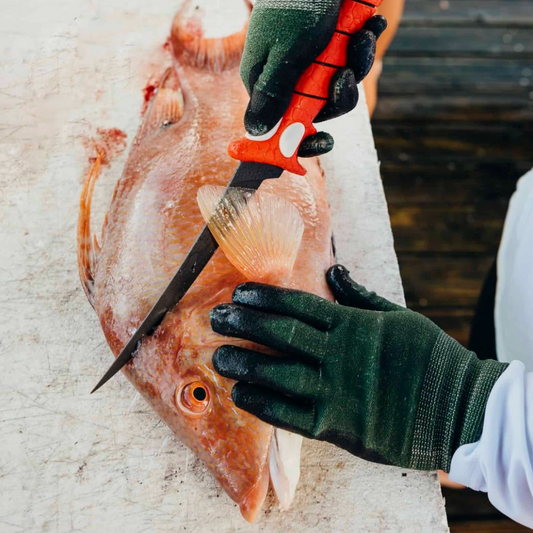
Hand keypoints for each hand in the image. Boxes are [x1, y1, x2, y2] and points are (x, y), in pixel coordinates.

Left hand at [210, 265, 507, 471]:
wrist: (457, 408)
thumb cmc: (427, 358)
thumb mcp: (397, 316)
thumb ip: (359, 295)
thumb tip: (332, 268)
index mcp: (353, 325)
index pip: (299, 305)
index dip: (264, 298)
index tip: (239, 293)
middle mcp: (339, 354)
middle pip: (281, 334)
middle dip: (244, 324)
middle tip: (216, 318)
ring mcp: (337, 390)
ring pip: (278, 373)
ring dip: (244, 363)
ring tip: (219, 355)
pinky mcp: (337, 425)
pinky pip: (290, 414)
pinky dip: (263, 403)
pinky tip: (241, 393)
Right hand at [241, 0, 386, 156]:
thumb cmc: (298, 2)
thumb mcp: (284, 54)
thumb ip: (272, 94)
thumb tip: (254, 131)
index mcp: (267, 80)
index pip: (280, 125)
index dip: (300, 139)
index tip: (323, 143)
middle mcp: (289, 75)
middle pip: (316, 110)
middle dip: (337, 95)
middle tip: (344, 75)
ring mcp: (312, 61)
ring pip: (338, 88)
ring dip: (355, 65)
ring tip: (360, 37)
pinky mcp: (332, 46)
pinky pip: (351, 63)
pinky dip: (362, 47)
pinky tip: (367, 27)